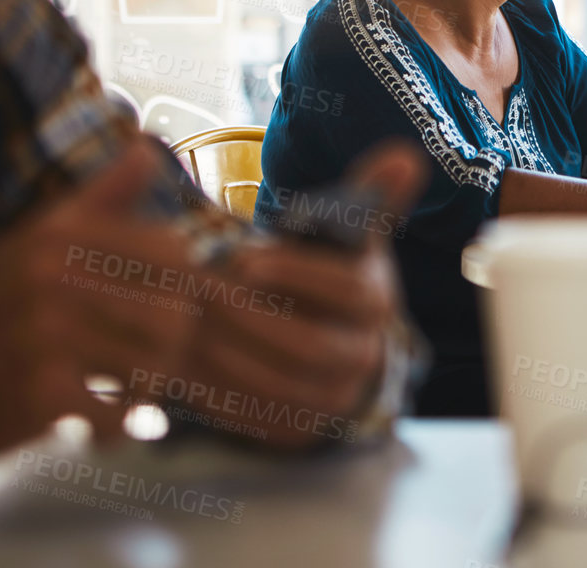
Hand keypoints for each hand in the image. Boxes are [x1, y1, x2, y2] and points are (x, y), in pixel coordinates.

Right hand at [0, 140, 196, 463]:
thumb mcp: (35, 240)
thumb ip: (100, 199)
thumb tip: (150, 144)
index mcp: (60, 236)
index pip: (172, 251)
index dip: (182, 286)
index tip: (162, 310)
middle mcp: (52, 277)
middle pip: (172, 311)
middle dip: (173, 345)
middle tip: (153, 364)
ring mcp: (43, 336)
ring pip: (152, 364)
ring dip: (152, 389)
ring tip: (131, 394)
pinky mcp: (36, 394)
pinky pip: (117, 414)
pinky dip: (119, 428)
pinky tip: (102, 424)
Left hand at [169, 140, 424, 448]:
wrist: (337, 350)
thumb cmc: (330, 279)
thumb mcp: (350, 237)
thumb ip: (371, 196)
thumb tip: (407, 156)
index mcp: (376, 302)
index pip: (349, 291)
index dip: (297, 274)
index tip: (245, 258)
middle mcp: (362, 355)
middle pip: (310, 345)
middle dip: (250, 317)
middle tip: (198, 291)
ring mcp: (331, 398)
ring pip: (278, 385)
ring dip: (225, 353)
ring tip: (183, 322)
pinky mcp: (297, 429)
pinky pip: (254, 417)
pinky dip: (214, 390)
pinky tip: (179, 359)